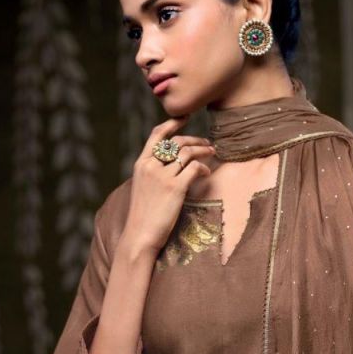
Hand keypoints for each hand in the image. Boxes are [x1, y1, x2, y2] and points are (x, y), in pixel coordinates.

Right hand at [122, 115, 216, 254]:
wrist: (140, 236)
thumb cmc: (144, 216)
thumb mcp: (143, 189)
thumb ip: (154, 174)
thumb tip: (172, 166)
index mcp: (141, 164)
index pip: (157, 135)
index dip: (172, 123)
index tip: (186, 117)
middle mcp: (150, 166)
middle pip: (176, 142)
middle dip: (195, 139)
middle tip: (207, 144)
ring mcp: (162, 176)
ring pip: (187, 152)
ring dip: (203, 151)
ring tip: (212, 154)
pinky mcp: (175, 188)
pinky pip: (194, 168)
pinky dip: (203, 167)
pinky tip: (207, 172)